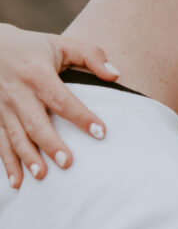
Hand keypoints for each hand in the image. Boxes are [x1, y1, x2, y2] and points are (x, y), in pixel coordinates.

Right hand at [0, 23, 116, 186]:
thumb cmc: (35, 49)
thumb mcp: (61, 45)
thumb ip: (91, 55)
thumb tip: (116, 74)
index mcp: (38, 74)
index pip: (62, 99)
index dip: (81, 116)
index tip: (101, 132)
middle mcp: (18, 93)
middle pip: (36, 122)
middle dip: (51, 144)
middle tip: (68, 163)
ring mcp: (3, 107)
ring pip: (15, 136)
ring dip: (28, 158)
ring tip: (42, 176)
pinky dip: (7, 164)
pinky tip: (17, 183)